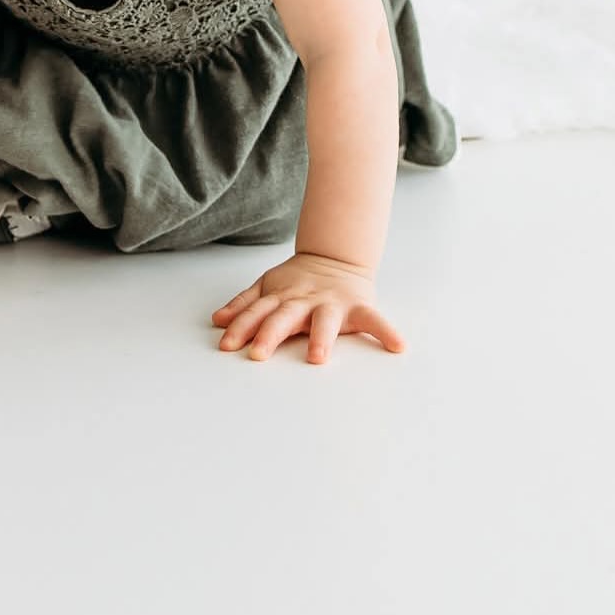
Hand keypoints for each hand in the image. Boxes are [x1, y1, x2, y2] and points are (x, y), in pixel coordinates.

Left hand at [211, 251, 404, 364]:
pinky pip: (375, 320)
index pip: (258, 312)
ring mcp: (332, 303)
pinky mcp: (359, 307)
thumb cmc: (298, 280)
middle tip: (257, 354)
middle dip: (270, 334)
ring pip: (324, 321)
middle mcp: (305, 300)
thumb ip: (244, 304)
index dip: (241, 327)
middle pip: (284, 317)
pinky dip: (387, 332)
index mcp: (282, 296)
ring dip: (321, 338)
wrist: (337, 256)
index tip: (228, 345)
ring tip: (318, 358)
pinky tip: (398, 346)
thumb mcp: (268, 286)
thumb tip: (217, 320)